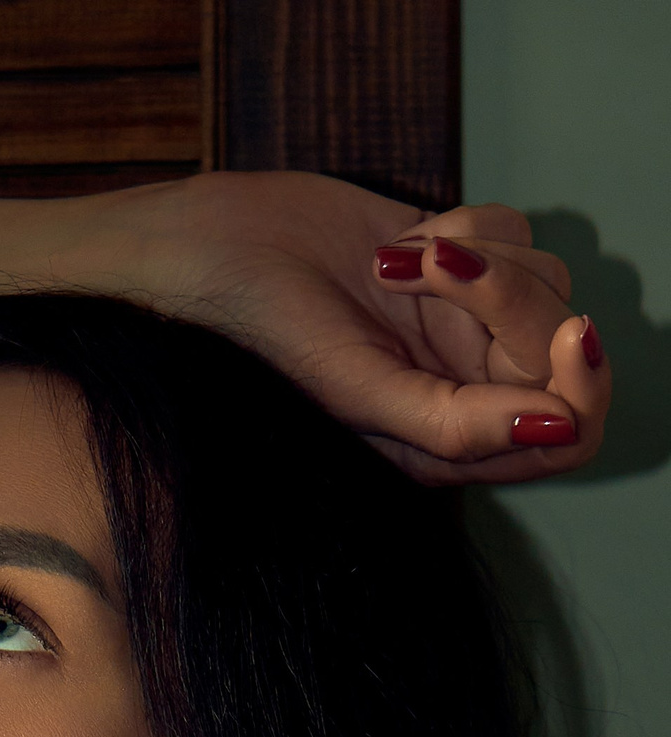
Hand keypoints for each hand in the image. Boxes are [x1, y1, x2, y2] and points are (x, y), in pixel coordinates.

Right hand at [98, 170, 608, 484]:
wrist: (221, 250)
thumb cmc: (273, 341)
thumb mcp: (365, 396)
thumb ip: (460, 426)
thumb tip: (560, 424)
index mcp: (449, 446)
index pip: (568, 432)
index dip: (581, 386)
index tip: (563, 335)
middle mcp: (467, 389)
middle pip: (558, 347)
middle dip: (512, 299)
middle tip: (442, 271)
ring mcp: (465, 323)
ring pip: (545, 279)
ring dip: (482, 256)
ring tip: (401, 261)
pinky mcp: (460, 257)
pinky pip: (515, 229)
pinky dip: (468, 223)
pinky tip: (401, 242)